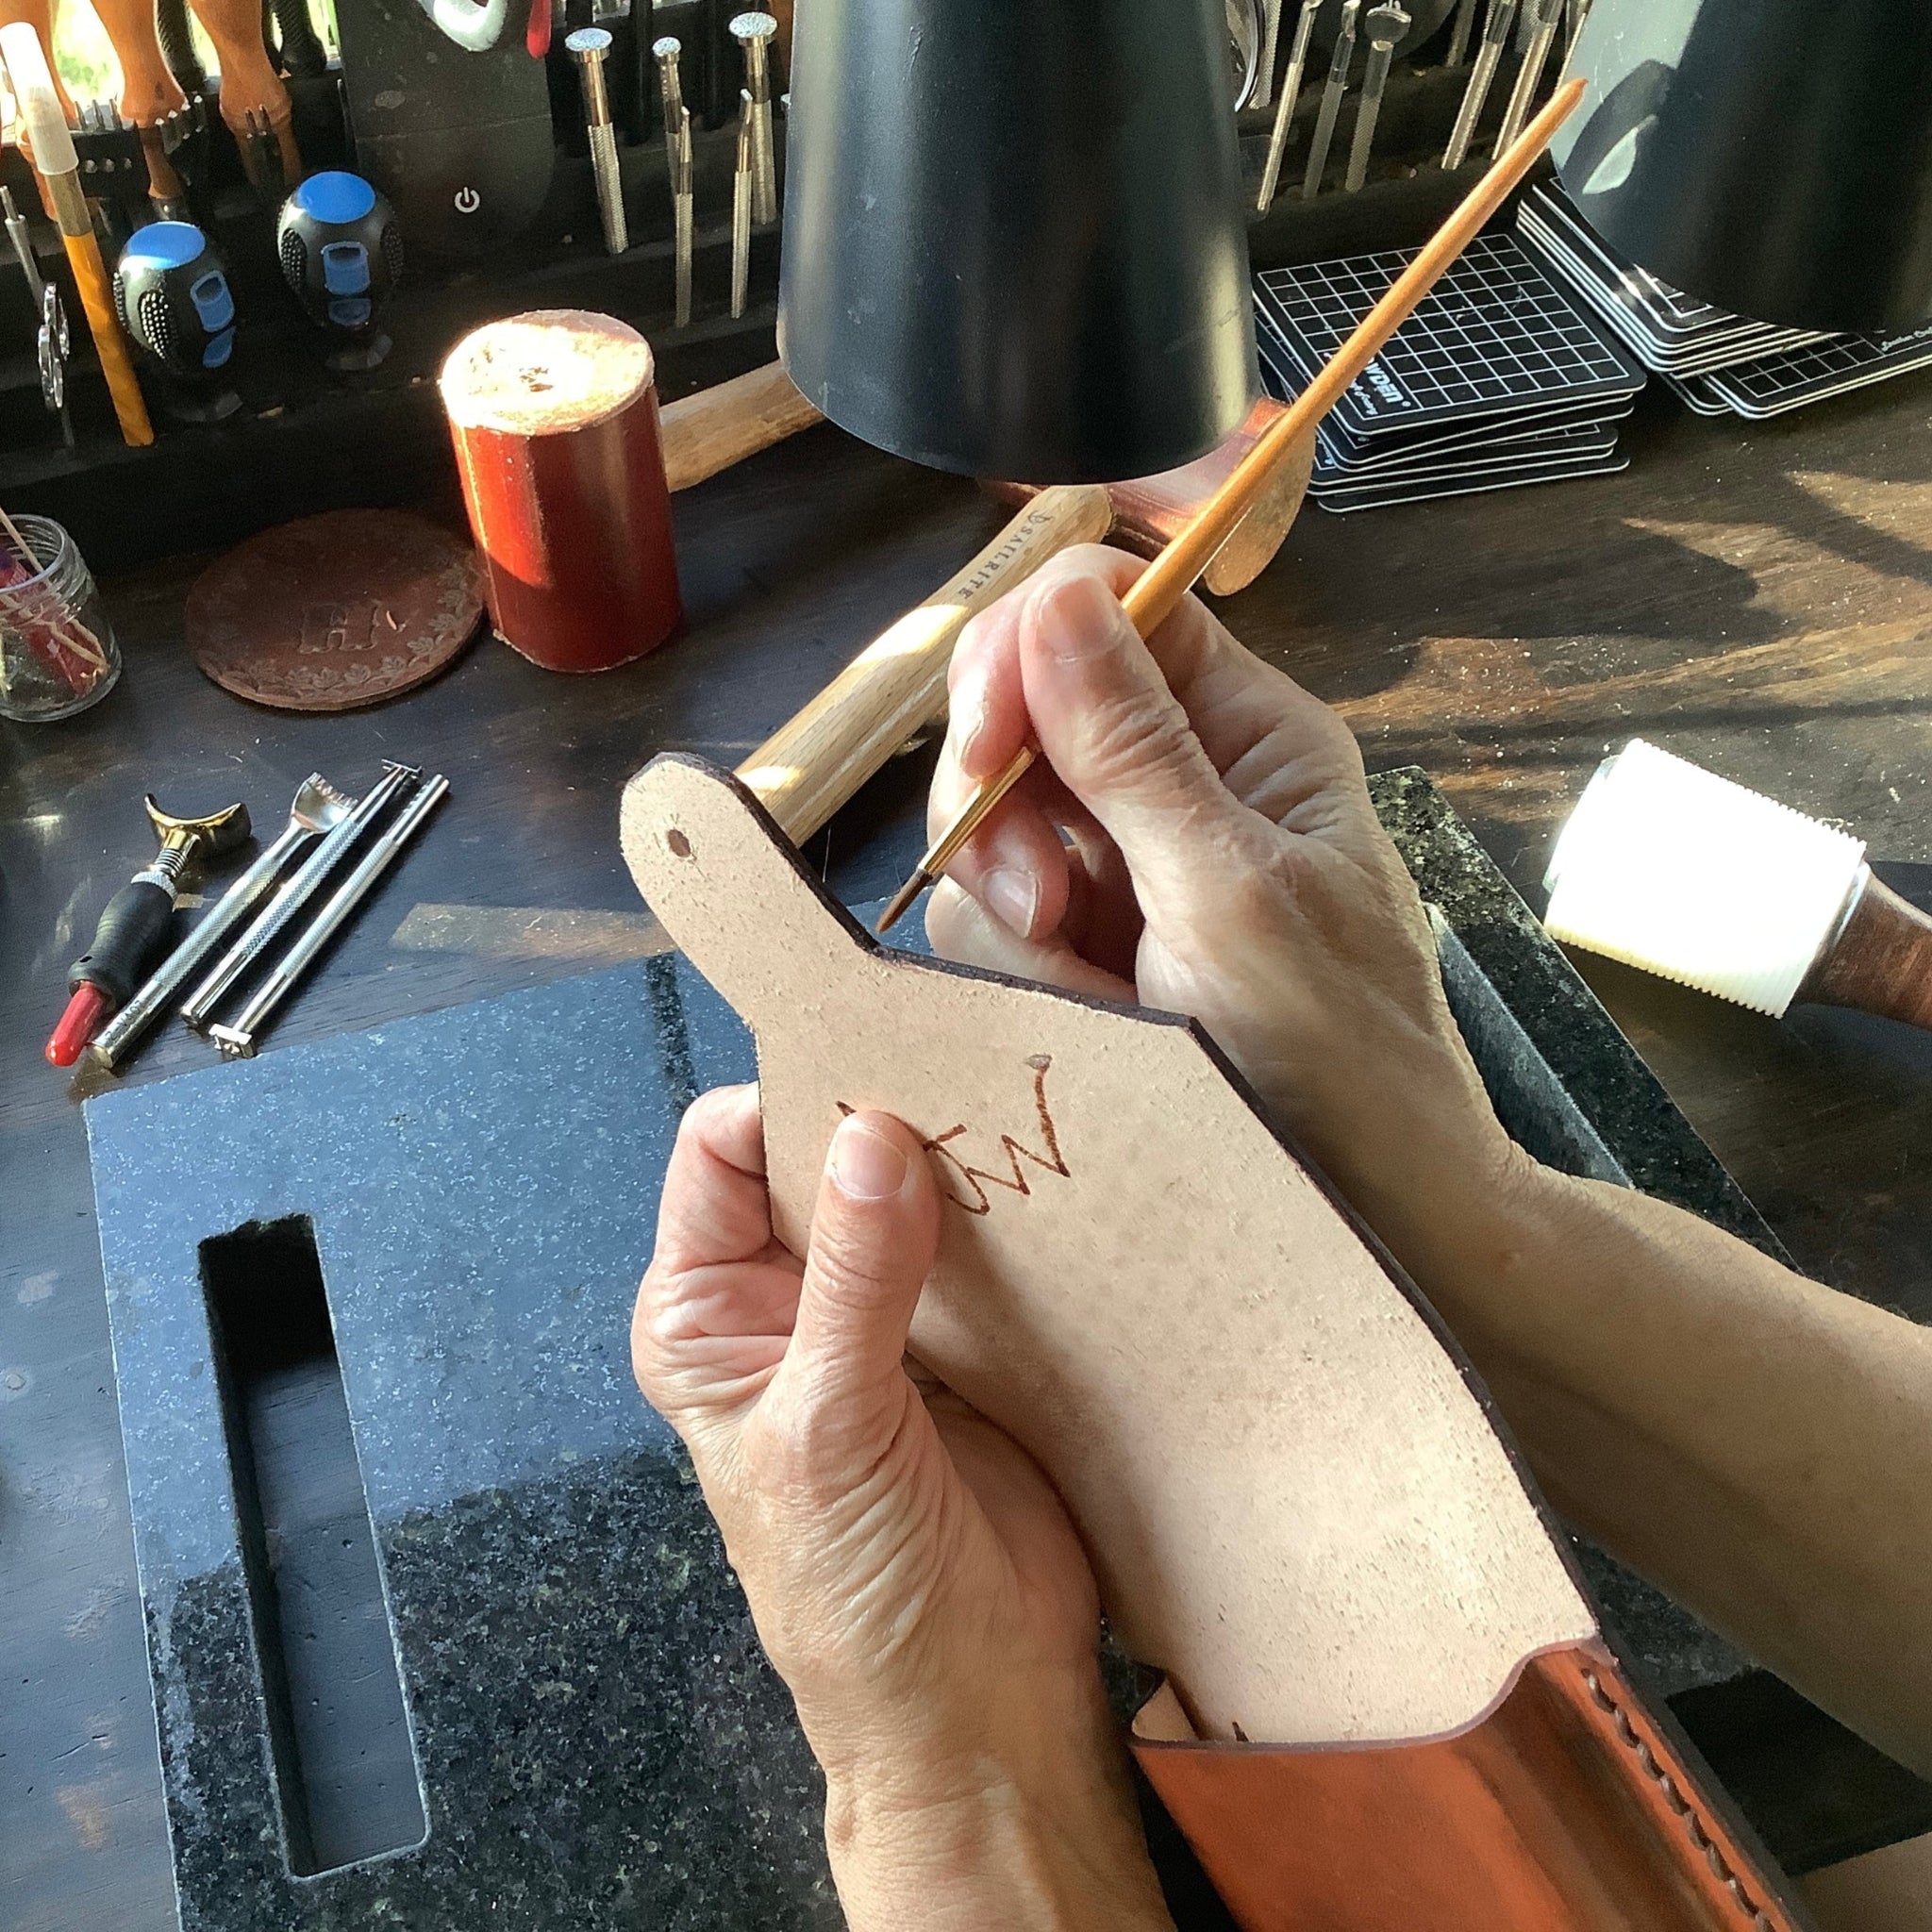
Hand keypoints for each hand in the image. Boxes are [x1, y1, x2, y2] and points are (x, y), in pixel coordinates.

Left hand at [632, 1087, 1172, 1931]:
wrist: (978, 1705)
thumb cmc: (857, 1594)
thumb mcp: (833, 1427)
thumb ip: (853, 1279)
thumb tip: (870, 1134)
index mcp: (709, 1314)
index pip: (723, 1154)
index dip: (786, 1105)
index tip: (870, 1072)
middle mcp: (786, 1300)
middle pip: (822, 1158)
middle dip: (884, 1120)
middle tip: (965, 1079)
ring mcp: (883, 1315)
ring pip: (910, 1193)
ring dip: (960, 1165)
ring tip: (1021, 1124)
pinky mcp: (972, 1339)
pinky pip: (987, 1248)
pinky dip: (1017, 1220)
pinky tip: (1058, 1194)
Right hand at [924, 544, 1526, 1277]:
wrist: (1369, 1223)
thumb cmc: (1342, 1060)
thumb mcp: (1235, 896)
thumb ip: (1134, 751)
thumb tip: (1059, 595)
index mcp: (1249, 735)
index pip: (1109, 609)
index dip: (1025, 647)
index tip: (987, 737)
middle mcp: (1179, 785)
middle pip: (1022, 715)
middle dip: (1007, 806)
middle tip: (1046, 902)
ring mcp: (1124, 873)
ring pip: (989, 829)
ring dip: (1014, 912)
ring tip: (1096, 995)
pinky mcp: (1084, 954)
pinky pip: (989, 923)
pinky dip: (1017, 972)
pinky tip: (1086, 1023)